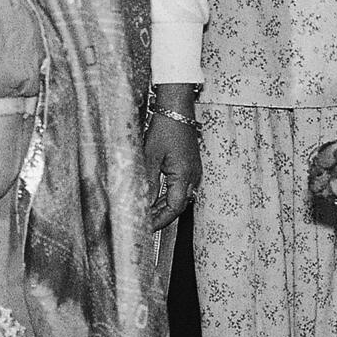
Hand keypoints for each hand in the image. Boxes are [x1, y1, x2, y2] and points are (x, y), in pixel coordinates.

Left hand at [144, 108, 201, 229]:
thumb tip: (143, 202)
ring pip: (179, 198)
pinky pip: (180, 188)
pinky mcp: (190, 167)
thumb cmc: (165, 128)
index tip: (147, 227)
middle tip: (144, 223)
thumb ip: (148, 182)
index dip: (160, 220)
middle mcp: (193, 176)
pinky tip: (155, 197)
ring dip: (163, 206)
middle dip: (161, 216)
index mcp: (184, 176)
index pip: (174, 208)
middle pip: (178, 206)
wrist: (176, 110)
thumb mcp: (150, 156)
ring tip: (146, 213)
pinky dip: (167, 195)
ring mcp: (193, 172)